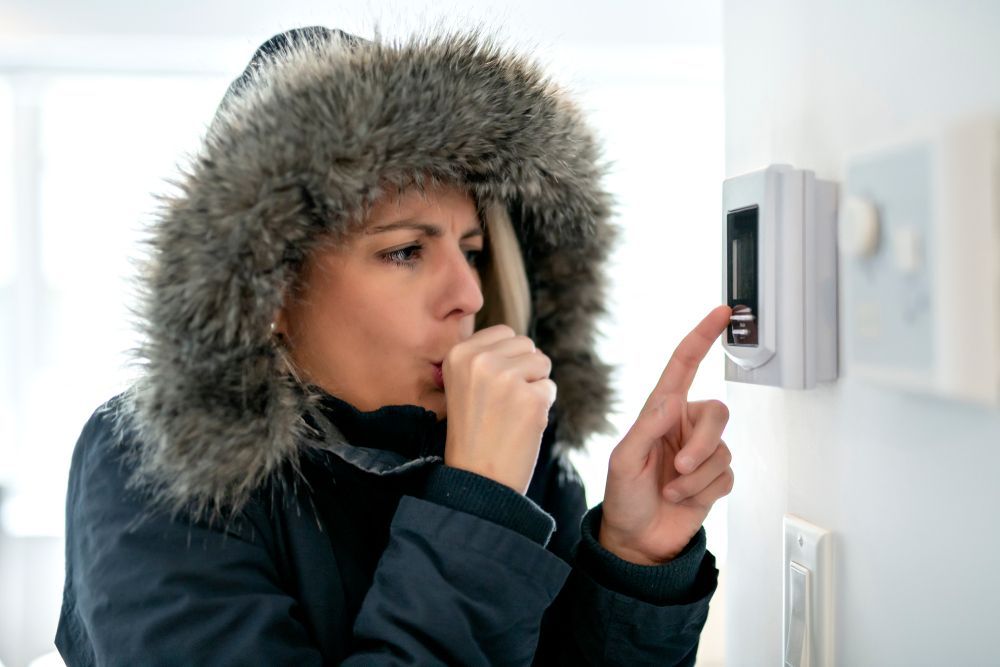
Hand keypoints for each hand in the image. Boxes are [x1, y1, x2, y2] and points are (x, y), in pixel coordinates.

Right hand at [442, 325, 556, 494]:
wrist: (477, 479)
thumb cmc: (473, 433)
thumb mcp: (462, 385)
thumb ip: (484, 357)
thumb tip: (521, 343)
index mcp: (458, 353)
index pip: (504, 332)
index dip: (507, 359)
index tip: (492, 388)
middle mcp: (480, 360)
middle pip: (526, 344)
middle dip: (523, 370)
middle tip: (503, 403)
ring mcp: (507, 378)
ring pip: (542, 363)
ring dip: (535, 386)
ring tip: (511, 412)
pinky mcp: (532, 398)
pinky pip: (550, 388)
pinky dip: (542, 407)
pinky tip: (522, 425)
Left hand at [599, 305, 734, 564]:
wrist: (636, 540)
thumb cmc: (623, 496)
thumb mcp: (625, 460)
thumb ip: (648, 429)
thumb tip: (673, 401)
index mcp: (660, 411)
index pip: (684, 365)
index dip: (702, 336)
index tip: (722, 313)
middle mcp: (683, 426)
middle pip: (717, 414)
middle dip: (702, 443)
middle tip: (679, 468)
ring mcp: (700, 452)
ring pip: (721, 450)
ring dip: (696, 477)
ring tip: (670, 490)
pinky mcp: (714, 478)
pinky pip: (725, 476)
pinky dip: (703, 491)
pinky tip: (681, 499)